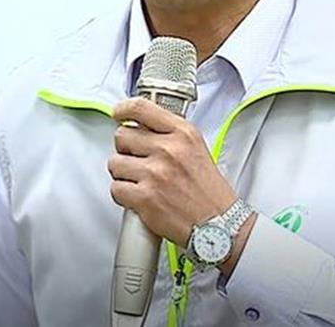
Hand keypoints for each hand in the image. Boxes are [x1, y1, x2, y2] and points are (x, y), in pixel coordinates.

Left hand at [108, 97, 238, 250]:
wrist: (220, 226)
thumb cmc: (208, 192)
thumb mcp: (196, 148)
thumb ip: (168, 133)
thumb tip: (138, 124)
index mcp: (182, 133)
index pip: (140, 108)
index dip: (123, 110)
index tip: (118, 114)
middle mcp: (168, 150)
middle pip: (121, 136)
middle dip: (125, 149)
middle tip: (138, 161)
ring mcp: (155, 173)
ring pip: (115, 163)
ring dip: (123, 174)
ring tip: (140, 182)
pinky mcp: (145, 197)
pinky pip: (116, 188)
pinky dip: (123, 195)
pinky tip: (138, 197)